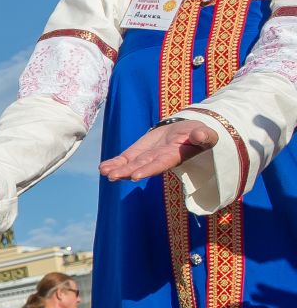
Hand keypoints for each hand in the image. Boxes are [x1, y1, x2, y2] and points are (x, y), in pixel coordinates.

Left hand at [101, 120, 219, 182]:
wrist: (185, 131)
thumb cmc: (197, 133)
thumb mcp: (204, 133)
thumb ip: (203, 136)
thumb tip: (202, 134)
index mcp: (174, 156)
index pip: (160, 164)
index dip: (148, 170)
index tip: (135, 176)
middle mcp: (158, 160)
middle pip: (141, 167)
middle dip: (127, 172)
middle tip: (112, 176)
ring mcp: (146, 158)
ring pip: (130, 165)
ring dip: (117, 169)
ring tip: (104, 172)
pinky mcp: (138, 153)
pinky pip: (125, 160)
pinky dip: (114, 163)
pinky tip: (103, 167)